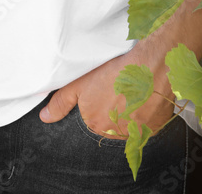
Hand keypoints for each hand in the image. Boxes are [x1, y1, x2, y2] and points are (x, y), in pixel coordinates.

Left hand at [39, 41, 174, 138]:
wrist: (152, 67)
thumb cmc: (116, 72)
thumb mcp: (81, 81)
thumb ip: (61, 101)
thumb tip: (45, 118)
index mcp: (97, 125)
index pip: (94, 119)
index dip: (99, 101)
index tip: (106, 89)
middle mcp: (116, 134)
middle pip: (112, 123)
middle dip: (114, 108)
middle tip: (120, 88)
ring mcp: (137, 133)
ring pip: (130, 123)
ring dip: (131, 111)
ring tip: (134, 90)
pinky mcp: (156, 128)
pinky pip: (149, 123)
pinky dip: (147, 111)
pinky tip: (147, 95)